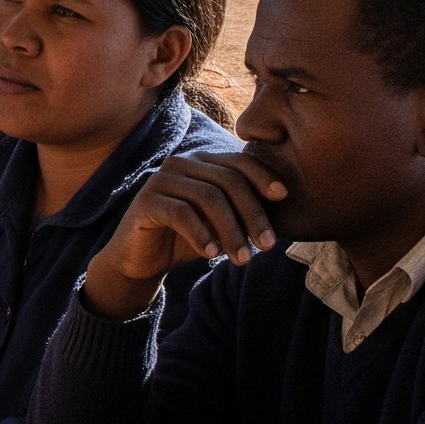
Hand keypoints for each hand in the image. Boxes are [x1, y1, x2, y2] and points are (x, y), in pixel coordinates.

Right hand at [79, 150, 289, 319]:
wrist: (141, 260)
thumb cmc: (186, 239)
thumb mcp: (220, 224)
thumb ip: (242, 210)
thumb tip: (282, 205)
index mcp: (202, 163)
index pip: (238, 162)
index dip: (263, 177)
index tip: (283, 198)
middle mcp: (181, 164)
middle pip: (227, 181)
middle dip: (252, 214)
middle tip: (267, 245)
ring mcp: (161, 179)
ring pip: (208, 197)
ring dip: (231, 230)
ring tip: (241, 259)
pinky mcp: (146, 200)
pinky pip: (180, 213)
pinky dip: (200, 234)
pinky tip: (211, 254)